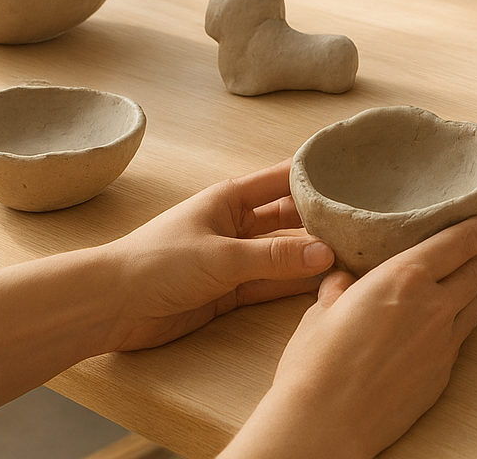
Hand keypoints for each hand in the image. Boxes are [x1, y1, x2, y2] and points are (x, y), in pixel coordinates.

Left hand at [99, 160, 335, 351]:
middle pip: (289, 218)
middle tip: (366, 220)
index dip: (316, 174)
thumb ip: (275, 257)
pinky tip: (327, 281)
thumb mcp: (222, 257)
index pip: (283, 179)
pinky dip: (296, 283)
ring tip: (357, 252)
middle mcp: (236, 224)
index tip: (354, 170)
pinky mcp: (230, 291)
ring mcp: (234, 258)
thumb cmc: (157, 263)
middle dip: (323, 219)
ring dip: (313, 254)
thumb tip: (327, 253)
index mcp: (230, 199)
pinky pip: (272, 283)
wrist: (110, 306)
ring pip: (284, 253)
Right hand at [222, 213, 476, 458]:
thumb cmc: (315, 366)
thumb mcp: (321, 311)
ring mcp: (443, 344)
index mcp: (405, 278)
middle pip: (476, 272)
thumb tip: (344, 280)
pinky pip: (458, 339)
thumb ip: (342, 288)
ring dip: (473, 289)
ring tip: (464, 281)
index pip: (458, 243)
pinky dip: (456, 324)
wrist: (325, 426)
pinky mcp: (442, 375)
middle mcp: (434, 307)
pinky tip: (441, 326)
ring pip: (473, 306)